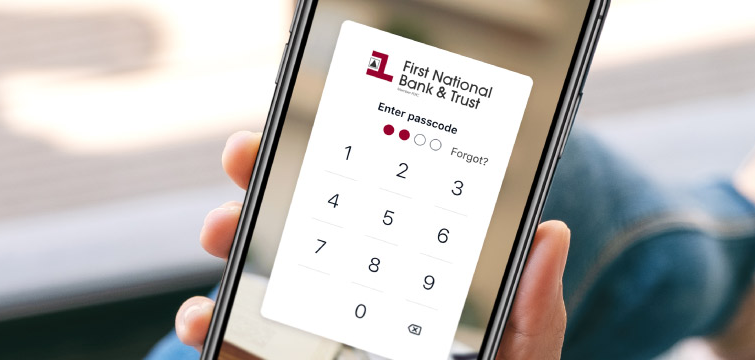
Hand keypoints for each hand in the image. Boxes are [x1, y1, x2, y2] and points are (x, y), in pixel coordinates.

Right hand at [174, 131, 571, 358]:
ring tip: (221, 233)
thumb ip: (532, 314)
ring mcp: (302, 336)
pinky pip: (226, 345)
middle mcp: (346, 296)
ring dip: (227, 243)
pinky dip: (206, 326)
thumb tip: (549, 235)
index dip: (339, 158)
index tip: (314, 125)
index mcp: (405, 277)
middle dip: (262, 182)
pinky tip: (205, 317)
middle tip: (245, 159)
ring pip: (251, 276)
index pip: (370, 206)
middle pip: (296, 227)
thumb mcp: (515, 358)